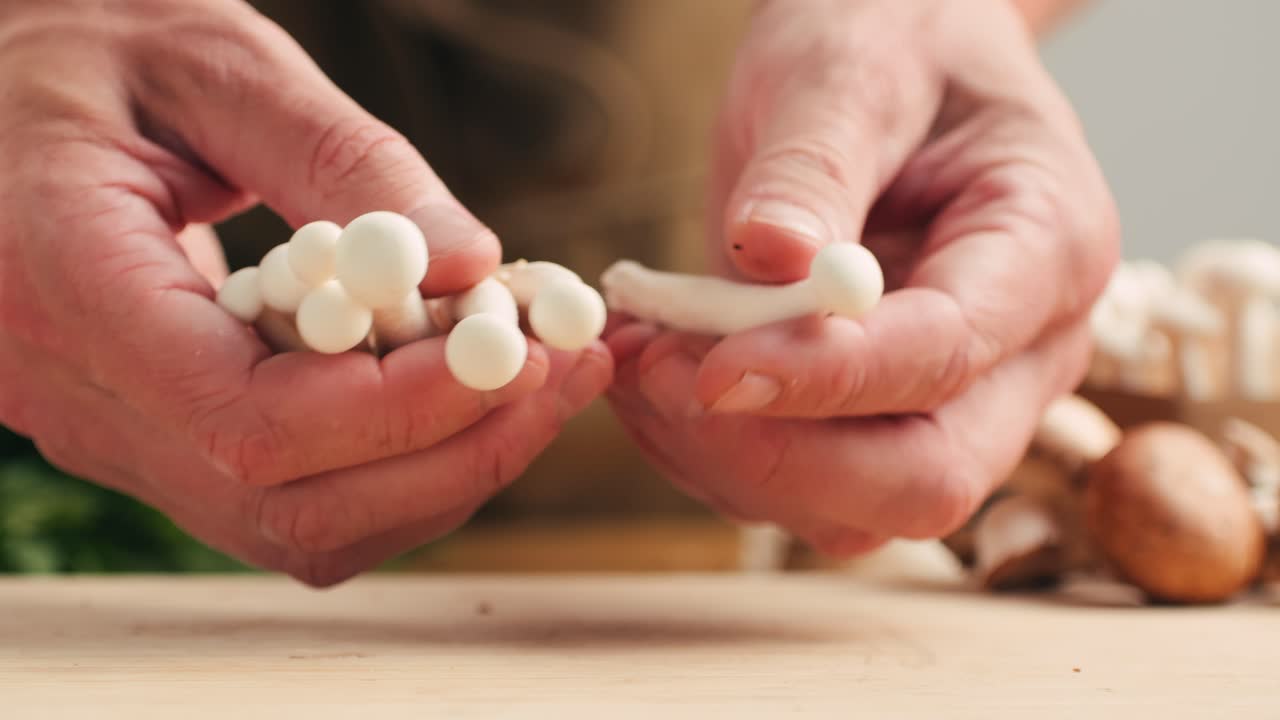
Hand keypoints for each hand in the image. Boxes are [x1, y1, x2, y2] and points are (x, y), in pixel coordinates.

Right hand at [0, 0, 611, 584]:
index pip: (255, 426)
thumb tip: (471, 265)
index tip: (517, 350)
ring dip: (441, 471)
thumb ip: (342, 160)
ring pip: (297, 527)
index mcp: (67, 291)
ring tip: (535, 382)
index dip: (406, 409)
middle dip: (456, 455)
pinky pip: (287, 498)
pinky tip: (459, 393)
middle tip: (563, 376)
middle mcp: (74, 397)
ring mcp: (109, 434)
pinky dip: (394, 464)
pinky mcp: (151, 437)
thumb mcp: (216, 64)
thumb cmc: (85, 47)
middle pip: (290, 507)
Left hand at [606, 0, 1116, 553]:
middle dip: (776, 455)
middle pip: (924, 478)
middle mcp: (1018, 352)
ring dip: (727, 461)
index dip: (828, 378)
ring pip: (853, 508)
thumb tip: (769, 255)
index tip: (710, 366)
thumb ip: (813, 166)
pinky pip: (801, 488)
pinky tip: (655, 379)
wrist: (894, 55)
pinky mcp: (878, 420)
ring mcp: (954, 401)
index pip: (947, 355)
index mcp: (1045, 249)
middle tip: (656, 376)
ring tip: (636, 361)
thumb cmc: (892, 42)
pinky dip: (715, 453)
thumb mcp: (849, 71)